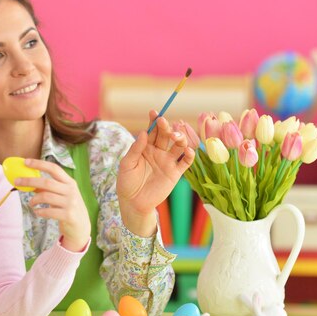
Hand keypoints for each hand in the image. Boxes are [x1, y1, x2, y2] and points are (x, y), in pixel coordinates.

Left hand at [14, 159, 89, 251]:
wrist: (81, 227)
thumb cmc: (68, 208)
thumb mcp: (61, 195)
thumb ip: (47, 188)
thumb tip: (28, 181)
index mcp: (70, 182)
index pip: (54, 168)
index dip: (39, 164)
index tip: (26, 161)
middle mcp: (71, 191)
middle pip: (47, 182)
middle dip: (29, 181)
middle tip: (17, 181)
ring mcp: (70, 203)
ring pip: (46, 196)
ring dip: (34, 199)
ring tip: (31, 203)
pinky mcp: (68, 215)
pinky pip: (48, 211)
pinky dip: (39, 211)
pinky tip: (37, 212)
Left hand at [117, 110, 194, 235]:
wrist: (133, 202)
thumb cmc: (126, 182)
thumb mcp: (127, 164)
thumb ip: (136, 149)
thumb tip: (144, 132)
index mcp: (145, 147)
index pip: (152, 131)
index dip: (154, 121)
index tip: (154, 112)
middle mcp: (158, 152)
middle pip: (165, 135)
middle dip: (166, 127)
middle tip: (164, 122)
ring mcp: (167, 161)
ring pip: (178, 145)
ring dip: (180, 138)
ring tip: (176, 136)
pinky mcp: (175, 173)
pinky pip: (185, 162)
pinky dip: (189, 155)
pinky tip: (188, 151)